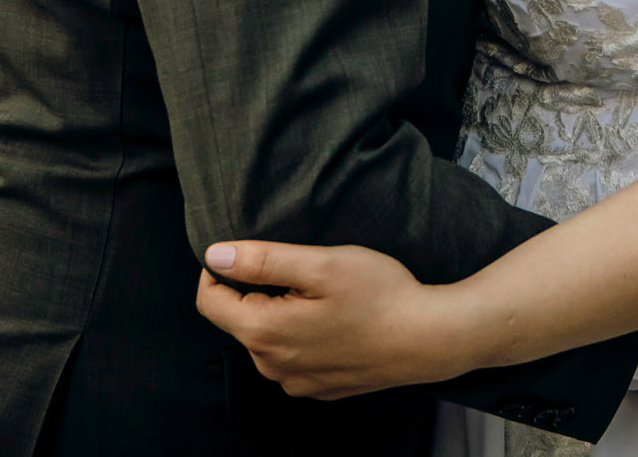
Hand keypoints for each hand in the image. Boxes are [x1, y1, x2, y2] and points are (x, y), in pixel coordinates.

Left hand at [194, 240, 465, 398]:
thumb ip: (261, 260)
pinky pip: (290, 355)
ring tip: (320, 294)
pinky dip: (300, 334)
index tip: (248, 251)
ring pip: (265, 337)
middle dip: (257, 290)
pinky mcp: (318, 387)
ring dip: (279, 312)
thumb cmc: (379, 294)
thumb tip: (213, 255)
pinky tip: (333, 319)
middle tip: (301, 269)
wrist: (429, 338)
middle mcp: (272, 366)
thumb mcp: (321, 263)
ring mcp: (296, 381)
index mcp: (265, 332)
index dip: (219, 270)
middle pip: (238, 318)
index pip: (209, 302)